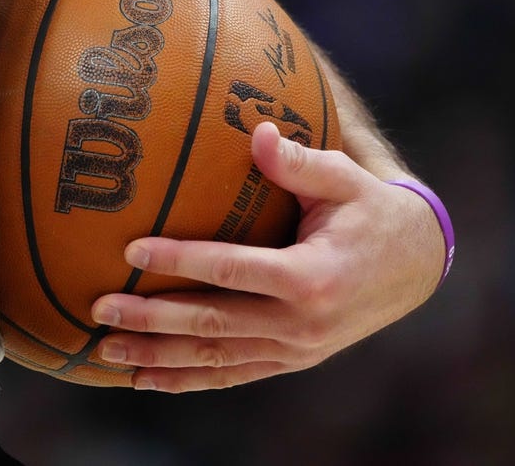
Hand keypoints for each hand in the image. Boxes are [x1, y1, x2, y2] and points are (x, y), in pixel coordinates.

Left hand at [90, 121, 444, 392]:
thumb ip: (299, 161)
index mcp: (312, 276)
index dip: (180, 260)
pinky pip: (231, 376)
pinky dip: (186, 380)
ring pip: (215, 359)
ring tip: (104, 349)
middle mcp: (302, 323)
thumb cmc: (371, 211)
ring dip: (157, 357)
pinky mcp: (291, 360)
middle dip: (151, 318)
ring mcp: (296, 349)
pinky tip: (145, 379)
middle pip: (213, 324)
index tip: (132, 249)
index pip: (233, 270)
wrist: (414, 266)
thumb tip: (258, 133)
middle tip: (99, 306)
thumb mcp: (344, 179)